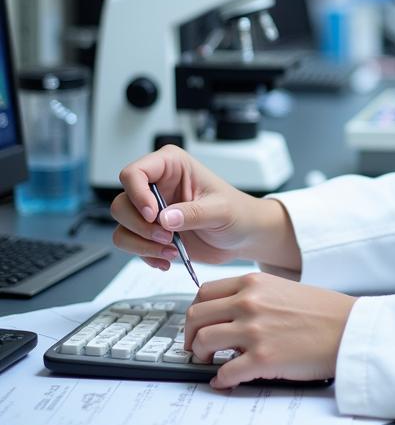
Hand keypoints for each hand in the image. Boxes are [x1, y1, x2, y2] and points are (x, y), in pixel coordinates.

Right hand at [110, 144, 300, 270]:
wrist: (243, 236)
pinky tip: (167, 259)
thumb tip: (165, 218)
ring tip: (171, 250)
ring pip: (122, 226)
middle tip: (167, 237)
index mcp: (172, 166)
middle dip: (141, 226)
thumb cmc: (238, 213)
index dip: (137, 194)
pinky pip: (130, 244)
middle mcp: (157, 186)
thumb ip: (195, 213)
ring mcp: (151, 210)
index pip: (134, 172)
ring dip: (142, 244)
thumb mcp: (222, 210)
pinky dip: (145, 255)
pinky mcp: (150, 232)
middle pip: (121, 203)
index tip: (153, 215)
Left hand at [185, 272, 356, 387]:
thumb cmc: (321, 311)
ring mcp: (254, 331)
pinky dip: (220, 380)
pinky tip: (226, 380)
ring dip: (200, 357)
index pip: (204, 292)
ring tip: (210, 362)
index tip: (197, 324)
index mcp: (254, 283)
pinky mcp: (262, 359)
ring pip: (202, 343)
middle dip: (189, 336)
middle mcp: (249, 303)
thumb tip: (228, 314)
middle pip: (195, 317)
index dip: (195, 312)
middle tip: (195, 347)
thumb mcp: (282, 288)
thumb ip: (253, 296)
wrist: (347, 329)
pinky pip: (223, 373)